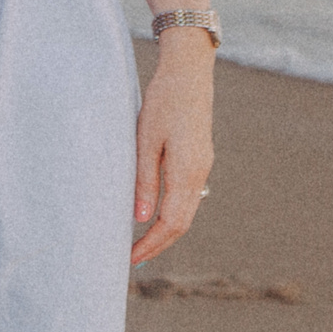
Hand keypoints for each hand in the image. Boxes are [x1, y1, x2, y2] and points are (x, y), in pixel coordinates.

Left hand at [130, 32, 215, 265]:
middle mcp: (200, 173)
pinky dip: (171, 212)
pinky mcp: (199, 157)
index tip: (130, 259)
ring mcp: (202, 165)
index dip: (151, 245)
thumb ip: (144, 179)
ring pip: (186, 210)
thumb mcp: (146, 139)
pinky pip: (187, 195)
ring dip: (165, 230)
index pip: (171, 224)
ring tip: (141, 243)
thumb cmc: (164, 100)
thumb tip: (140, 218)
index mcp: (187, 172)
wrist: (189, 71)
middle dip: (158, 244)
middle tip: (132, 260)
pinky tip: (154, 213)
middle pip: (182, 223)